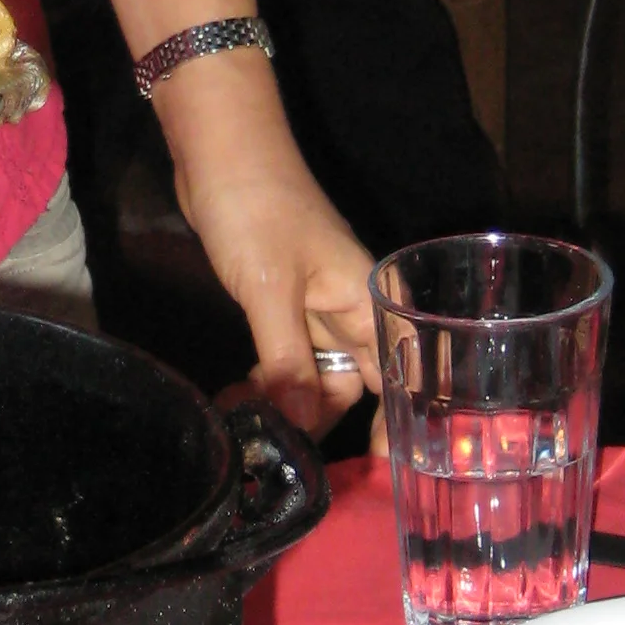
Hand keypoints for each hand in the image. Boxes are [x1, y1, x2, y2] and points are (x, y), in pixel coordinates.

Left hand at [154, 50, 379, 439]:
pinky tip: (237, 398)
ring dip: (283, 404)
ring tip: (241, 424)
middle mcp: (353, 308)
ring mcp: (315, 307)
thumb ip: (289, 364)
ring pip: (314, 375)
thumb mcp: (270, 292)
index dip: (400, 428)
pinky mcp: (281, 304)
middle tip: (274, 456)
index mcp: (371, 301)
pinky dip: (266, 381)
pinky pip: (286, 358)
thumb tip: (301, 433)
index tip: (383, 478)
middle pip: (353, 387)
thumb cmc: (256, 206)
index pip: (406, 378)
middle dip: (318, 424)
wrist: (218, 146)